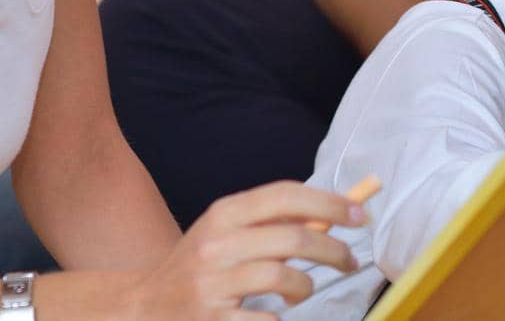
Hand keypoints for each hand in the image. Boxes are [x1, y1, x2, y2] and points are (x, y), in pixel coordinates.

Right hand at [123, 180, 364, 319]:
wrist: (144, 308)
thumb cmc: (197, 269)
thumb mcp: (225, 233)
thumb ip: (270, 222)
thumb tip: (331, 214)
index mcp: (224, 213)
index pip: (286, 195)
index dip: (330, 202)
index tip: (360, 213)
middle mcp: (216, 243)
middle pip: (294, 238)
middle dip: (334, 250)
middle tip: (349, 261)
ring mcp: (213, 283)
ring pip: (284, 277)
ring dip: (305, 287)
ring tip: (302, 291)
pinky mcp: (213, 319)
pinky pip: (267, 318)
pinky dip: (280, 318)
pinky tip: (273, 314)